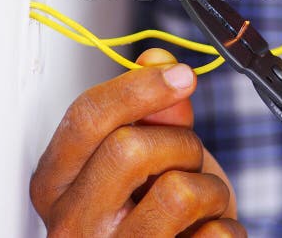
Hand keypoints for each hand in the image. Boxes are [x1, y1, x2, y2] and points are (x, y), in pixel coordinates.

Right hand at [30, 48, 243, 236]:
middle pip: (130, 148)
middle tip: (187, 162)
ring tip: (199, 204)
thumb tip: (157, 60)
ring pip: (178, 192)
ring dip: (209, 188)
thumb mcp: (146, 158)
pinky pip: (214, 234)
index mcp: (56, 185)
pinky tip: (205, 234)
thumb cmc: (150, 216)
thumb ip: (150, 112)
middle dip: (180, 144)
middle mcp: (71, 226)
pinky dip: (225, 227)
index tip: (180, 75)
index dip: (140, 86)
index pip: (86, 118)